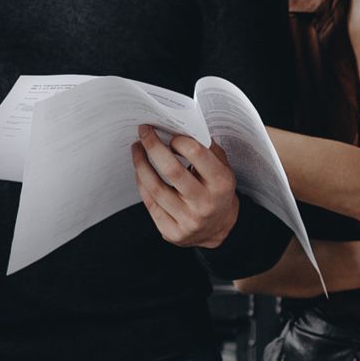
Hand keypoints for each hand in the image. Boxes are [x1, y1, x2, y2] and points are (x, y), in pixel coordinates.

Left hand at [131, 125, 238, 248]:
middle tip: (144, 131)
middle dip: (153, 146)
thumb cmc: (217, 190)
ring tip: (137, 148)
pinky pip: (149, 203)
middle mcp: (205, 203)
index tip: (170, 134)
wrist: (219, 228)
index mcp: (221, 183)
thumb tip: (179, 128)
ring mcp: (188, 221)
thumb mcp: (223, 168)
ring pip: (154, 188)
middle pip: (171, 170)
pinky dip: (142, 183)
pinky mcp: (172, 232)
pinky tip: (140, 171)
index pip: (196, 153)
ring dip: (141, 163)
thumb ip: (206, 148)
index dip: (179, 140)